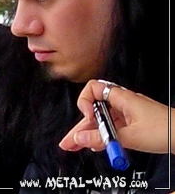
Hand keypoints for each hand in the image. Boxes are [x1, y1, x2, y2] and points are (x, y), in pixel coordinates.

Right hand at [59, 79, 173, 154]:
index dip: (85, 102)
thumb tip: (80, 138)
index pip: (93, 89)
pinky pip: (111, 127)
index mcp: (121, 97)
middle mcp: (122, 103)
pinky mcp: (131, 123)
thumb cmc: (165, 129)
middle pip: (94, 111)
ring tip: (76, 146)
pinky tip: (95, 144)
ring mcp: (126, 113)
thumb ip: (101, 138)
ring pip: (101, 121)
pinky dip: (102, 136)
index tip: (88, 118)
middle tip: (69, 141)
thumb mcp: (129, 136)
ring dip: (89, 133)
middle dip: (80, 126)